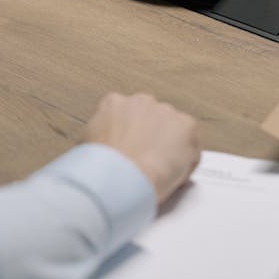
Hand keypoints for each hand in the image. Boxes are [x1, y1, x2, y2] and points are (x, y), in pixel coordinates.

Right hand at [84, 92, 200, 203]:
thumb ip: (98, 136)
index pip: (126, 114)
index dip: (130, 135)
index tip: (131, 149)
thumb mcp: (86, 144)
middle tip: (146, 161)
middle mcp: (140, 101)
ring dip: (170, 147)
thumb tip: (98, 147)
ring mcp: (165, 111)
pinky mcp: (187, 125)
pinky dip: (188, 160)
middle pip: (152, 118)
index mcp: (113, 103)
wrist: (120, 178)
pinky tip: (173, 175)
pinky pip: (192, 144)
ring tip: (160, 172)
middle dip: (152, 137)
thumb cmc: (101, 167)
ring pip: (173, 130)